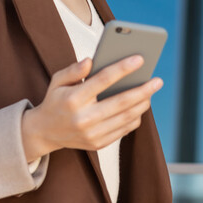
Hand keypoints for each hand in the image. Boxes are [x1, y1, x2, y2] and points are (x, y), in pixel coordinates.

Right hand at [21, 56, 162, 158]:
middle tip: (158, 80)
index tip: (140, 58)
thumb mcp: (57, 81)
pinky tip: (140, 106)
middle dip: (143, 90)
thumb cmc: (55, 101)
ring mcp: (92, 134)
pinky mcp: (98, 144)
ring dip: (143, 104)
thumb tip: (90, 60)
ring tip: (151, 92)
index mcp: (73, 99)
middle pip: (121, 102)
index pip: (103, 80)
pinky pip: (124, 130)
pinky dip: (135, 117)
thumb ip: (73, 70)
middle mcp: (84, 118)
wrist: (44, 133)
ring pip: (126, 117)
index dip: (123, 68)